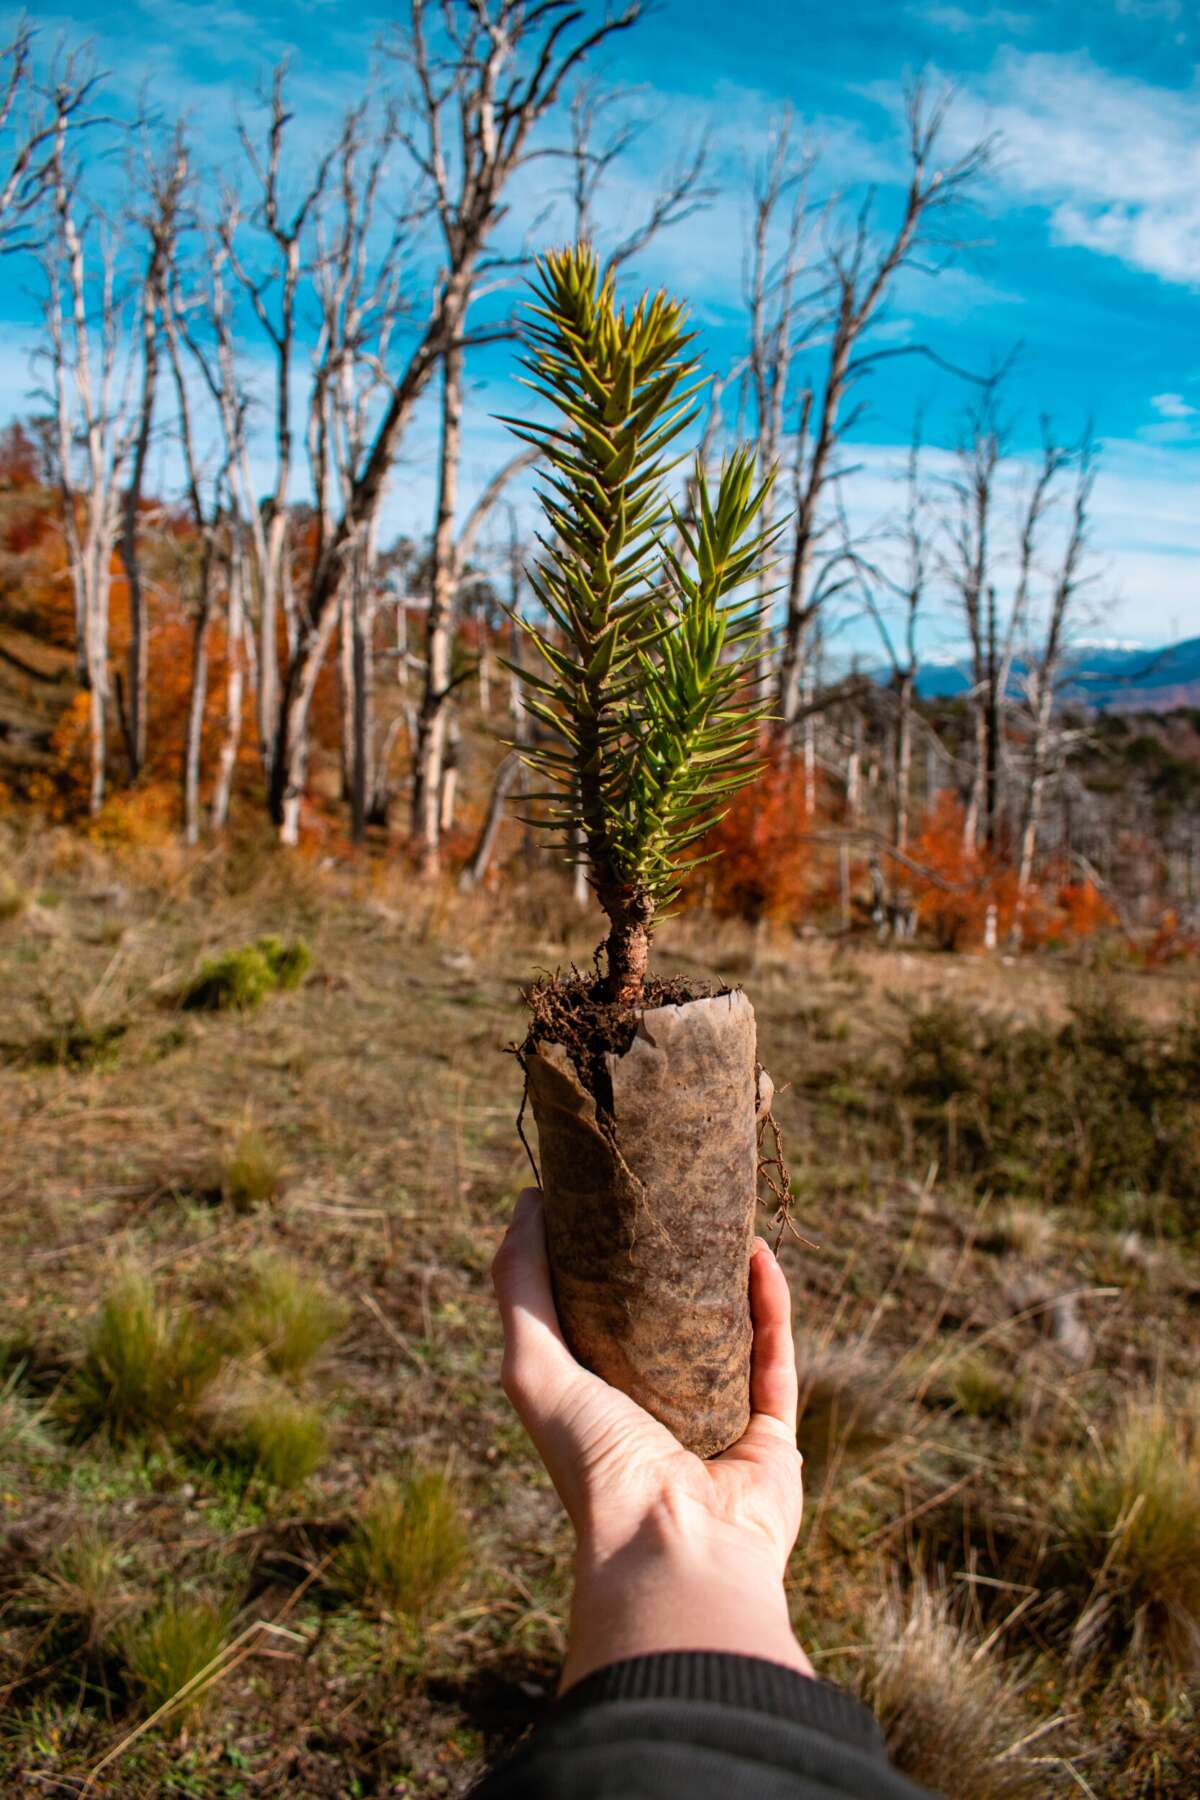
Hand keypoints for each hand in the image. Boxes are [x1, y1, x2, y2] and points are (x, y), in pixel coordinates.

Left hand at [492, 1187, 809, 1687]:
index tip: (607, 1203)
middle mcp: (654, 1419)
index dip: (600, 1266)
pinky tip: (760, 1254)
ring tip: (724, 1217)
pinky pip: (775, 1360)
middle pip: (669, 1332)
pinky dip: (771, 1307)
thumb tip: (528, 1201)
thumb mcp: (531, 1364)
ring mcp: (716, 1430)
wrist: (673, 1547)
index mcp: (594, 1408)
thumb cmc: (592, 1460)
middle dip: (673, 1271)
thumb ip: (518, 1286)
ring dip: (731, 1283)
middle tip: (673, 1202)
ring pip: (731, 1342)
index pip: (596, 1327)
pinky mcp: (771, 1439)